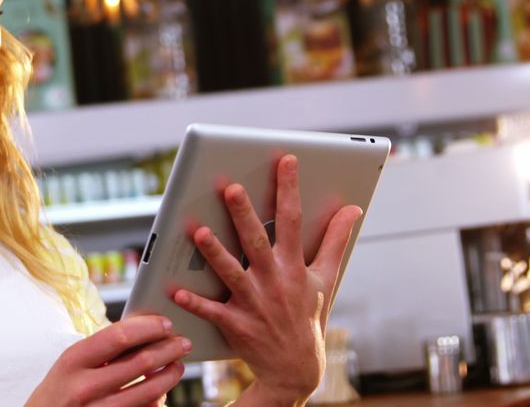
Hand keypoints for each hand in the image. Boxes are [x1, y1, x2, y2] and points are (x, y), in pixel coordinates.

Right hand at [26, 315, 188, 406]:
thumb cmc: (60, 389)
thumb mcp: (71, 364)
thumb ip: (102, 350)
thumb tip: (145, 334)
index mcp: (73, 360)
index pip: (119, 336)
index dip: (148, 327)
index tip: (166, 324)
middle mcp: (84, 386)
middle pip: (141, 362)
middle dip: (169, 349)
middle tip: (183, 343)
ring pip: (150, 391)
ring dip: (170, 376)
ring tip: (178, 366)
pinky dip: (157, 401)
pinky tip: (162, 392)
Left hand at [171, 154, 362, 405]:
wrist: (296, 369)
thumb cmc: (308, 315)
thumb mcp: (327, 278)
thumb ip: (336, 241)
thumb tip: (353, 209)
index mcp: (295, 266)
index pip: (293, 221)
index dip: (290, 189)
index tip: (285, 160)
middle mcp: (274, 281)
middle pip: (256, 242)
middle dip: (244, 215)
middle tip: (230, 188)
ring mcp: (254, 304)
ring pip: (232, 273)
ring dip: (215, 253)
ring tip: (199, 231)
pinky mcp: (236, 324)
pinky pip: (212, 311)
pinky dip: (194, 303)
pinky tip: (175, 290)